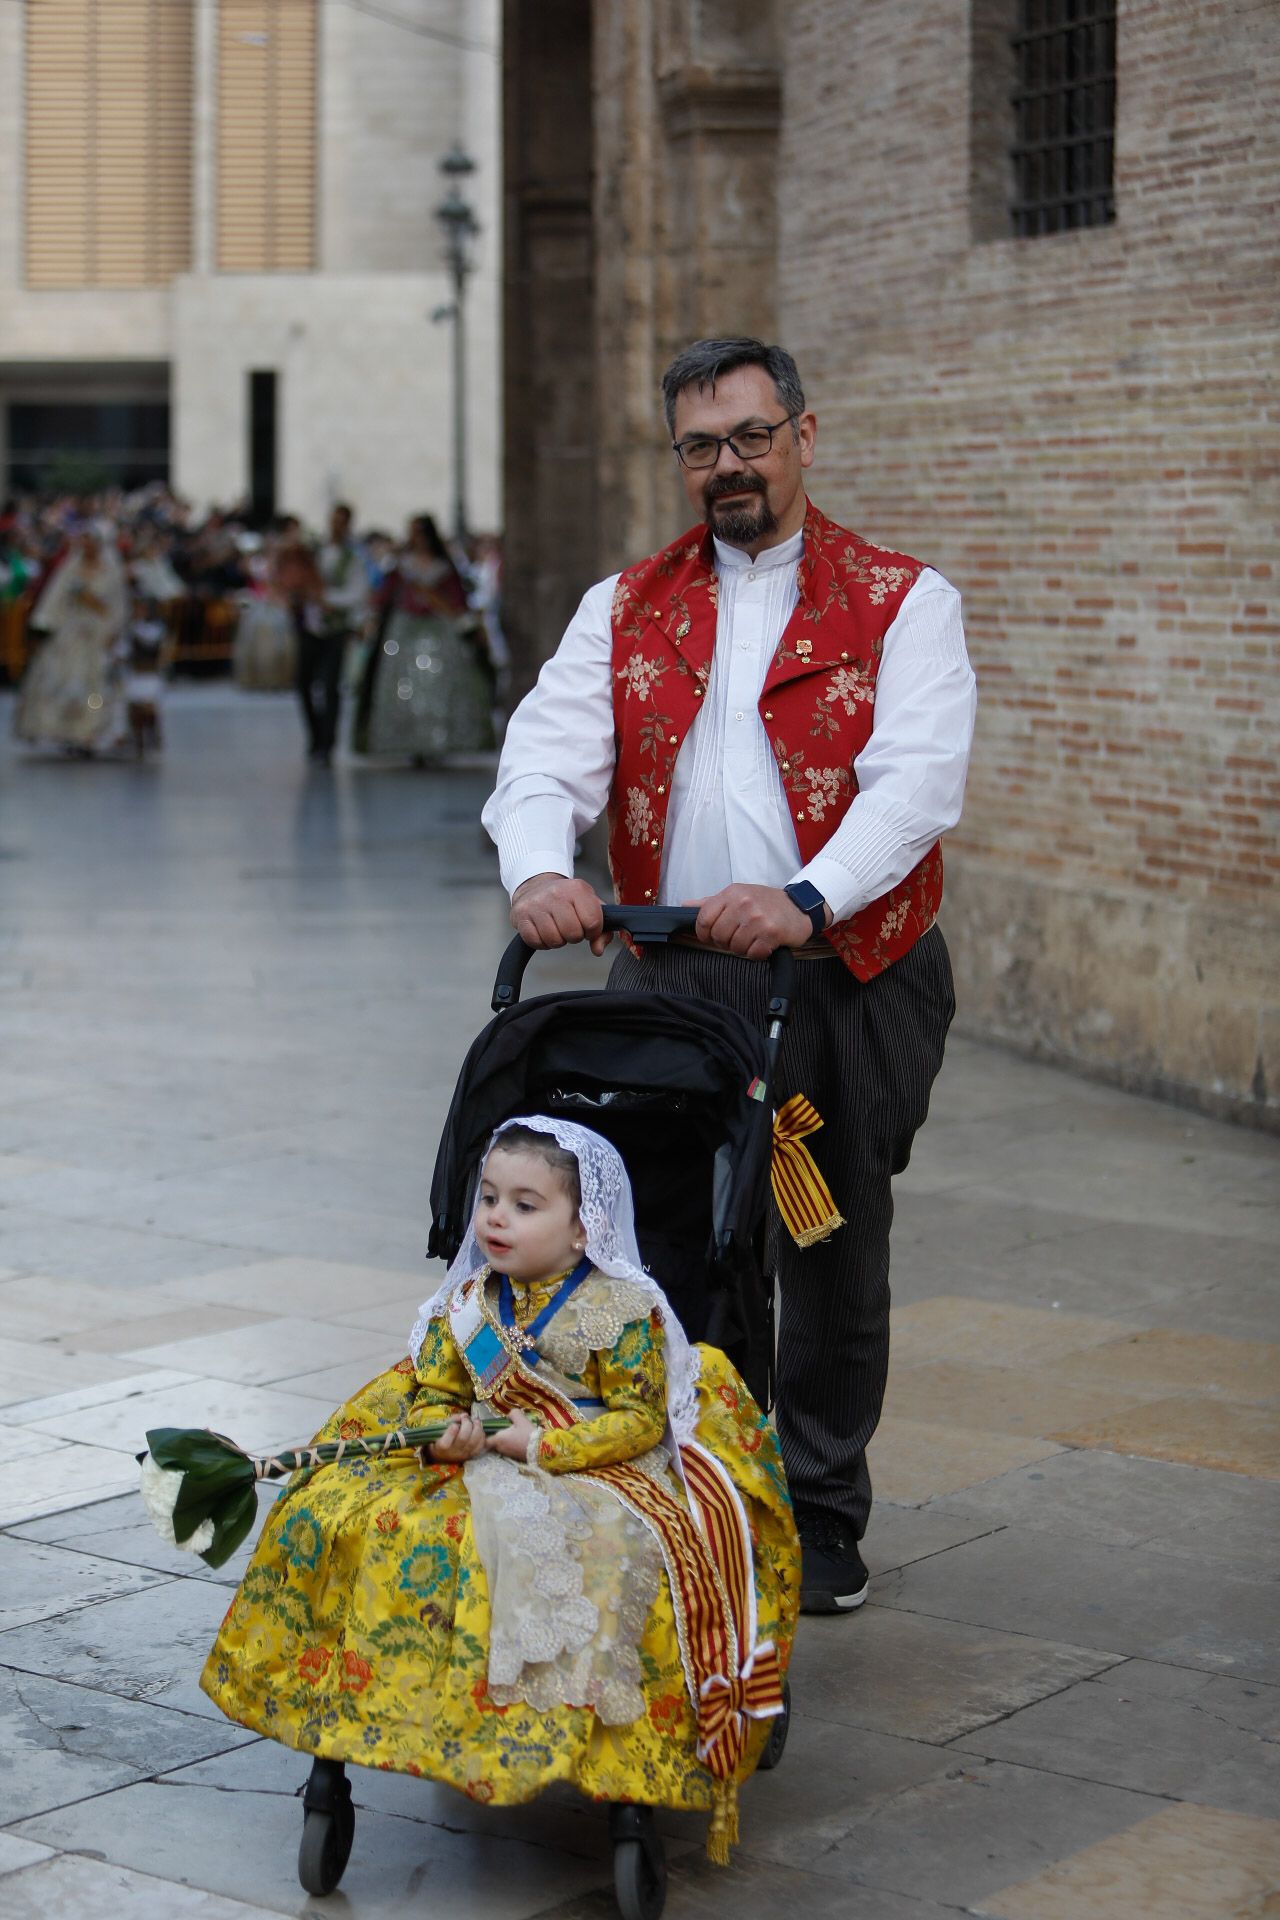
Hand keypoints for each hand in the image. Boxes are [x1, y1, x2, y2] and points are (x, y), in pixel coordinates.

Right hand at [428, 1413, 487, 1462]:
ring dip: (477, 1428)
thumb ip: (452, 1420)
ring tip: (475, 1421)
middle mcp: (454, 1452)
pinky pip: (482, 1446)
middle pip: (462, 1439)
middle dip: (466, 1425)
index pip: (445, 1443)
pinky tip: (484, 1430)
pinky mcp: (474, 1454)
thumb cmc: (443, 1437)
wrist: (446, 1454)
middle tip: (466, 1418)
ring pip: (474, 1442)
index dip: (451, 1431)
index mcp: (442, 1447)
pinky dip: (486, 1437)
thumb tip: (464, 1415)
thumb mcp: (442, 1428)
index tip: (454, 1425)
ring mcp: (465, 1454)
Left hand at [485, 1410, 535, 1460]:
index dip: (486, 1435)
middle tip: (505, 1429)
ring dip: (505, 1441)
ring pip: (502, 1446)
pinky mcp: (514, 1458)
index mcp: (498, 1439)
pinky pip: (509, 1450)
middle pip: (494, 1443)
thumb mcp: (521, 1419)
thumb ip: (513, 1414)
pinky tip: (519, 1440)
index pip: (485, 1440)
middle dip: (498, 1436)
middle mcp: (500, 1448)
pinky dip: (511, 1445)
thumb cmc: (527, 1433)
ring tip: (514, 1434)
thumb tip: (509, 1416)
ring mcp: (507, 1454)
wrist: (540, 1449)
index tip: (491, 1429)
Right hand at [511, 873, 610, 955]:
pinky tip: (543, 931)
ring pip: (553, 940)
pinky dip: (541, 942)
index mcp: (577, 888)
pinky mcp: (521, 914)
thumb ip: (602, 930)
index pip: (593, 922)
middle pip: (573, 933)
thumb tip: (598, 949)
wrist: (536, 886)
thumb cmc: (567, 899)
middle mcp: (556, 893)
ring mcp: (536, 903)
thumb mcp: (590, 906)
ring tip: (556, 928)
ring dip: (557, 940)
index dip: (592, 931)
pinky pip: (535, 942)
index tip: (587, 927)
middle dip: (574, 936)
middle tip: (569, 927)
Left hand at [689, 884, 818, 957]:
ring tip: (754, 938)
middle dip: (727, 942)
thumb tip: (686, 905)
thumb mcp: (738, 895)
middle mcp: (743, 903)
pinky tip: (764, 944)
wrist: (800, 907)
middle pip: (718, 936)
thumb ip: (711, 902)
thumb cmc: (767, 903)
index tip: (712, 937)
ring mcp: (757, 918)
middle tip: (740, 936)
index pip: (703, 918)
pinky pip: (753, 954)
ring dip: (743, 949)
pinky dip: (757, 954)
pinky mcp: (771, 933)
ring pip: (735, 947)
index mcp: (732, 893)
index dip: (704, 933)